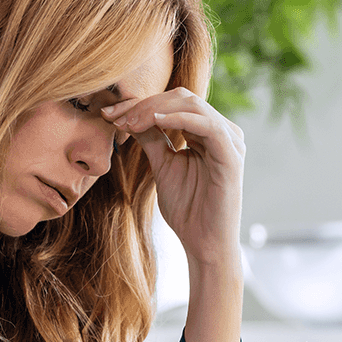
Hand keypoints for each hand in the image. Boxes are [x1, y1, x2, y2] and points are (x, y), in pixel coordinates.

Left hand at [101, 88, 245, 266]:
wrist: (204, 243)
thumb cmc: (187, 208)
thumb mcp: (162, 165)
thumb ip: (151, 138)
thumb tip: (128, 115)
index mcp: (207, 131)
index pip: (173, 103)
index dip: (139, 104)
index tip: (109, 115)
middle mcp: (222, 131)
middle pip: (181, 98)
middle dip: (144, 105)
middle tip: (115, 118)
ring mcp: (230, 141)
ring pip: (191, 106)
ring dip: (154, 110)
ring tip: (129, 123)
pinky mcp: (232, 156)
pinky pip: (207, 126)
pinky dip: (178, 119)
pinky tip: (154, 122)